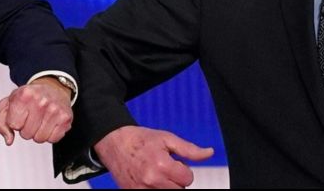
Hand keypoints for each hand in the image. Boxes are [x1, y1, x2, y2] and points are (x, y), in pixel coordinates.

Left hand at [0, 76, 72, 144]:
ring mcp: (54, 110)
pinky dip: (50, 134)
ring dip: (38, 132)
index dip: (15, 122)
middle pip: (26, 134)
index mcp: (24, 95)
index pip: (13, 125)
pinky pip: (53, 139)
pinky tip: (50, 122)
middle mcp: (40, 101)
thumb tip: (9, 140)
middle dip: (26, 128)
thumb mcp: (9, 103)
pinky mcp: (65, 118)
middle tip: (31, 116)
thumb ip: (2, 123)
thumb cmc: (29, 96)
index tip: (21, 113)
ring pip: (39, 139)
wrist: (52, 87)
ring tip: (41, 119)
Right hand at [94, 125, 213, 188]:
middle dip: (176, 180)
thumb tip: (209, 153)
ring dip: (166, 186)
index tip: (174, 162)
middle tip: (164, 168)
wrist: (114, 143)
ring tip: (157, 173)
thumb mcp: (166, 138)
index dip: (183, 169)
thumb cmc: (140, 139)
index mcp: (161, 165)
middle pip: (179, 190)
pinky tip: (148, 180)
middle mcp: (151, 181)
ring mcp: (141, 190)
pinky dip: (154, 189)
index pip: (188, 178)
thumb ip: (189, 149)